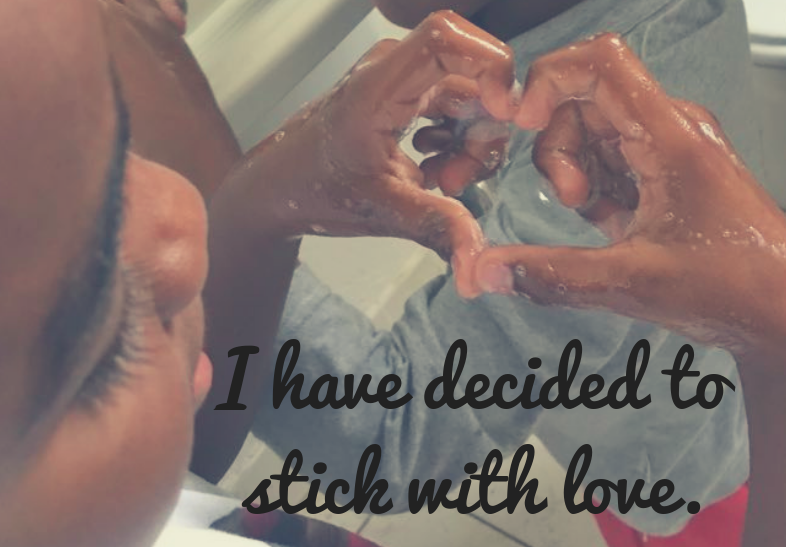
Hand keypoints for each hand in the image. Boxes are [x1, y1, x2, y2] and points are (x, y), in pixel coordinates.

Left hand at [222, 11, 515, 296]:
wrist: (280, 189)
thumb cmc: (315, 189)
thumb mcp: (383, 211)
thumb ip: (437, 227)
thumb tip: (476, 267)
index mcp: (379, 87)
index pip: (448, 38)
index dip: (490, 66)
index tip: (503, 114)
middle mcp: (393, 71)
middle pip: (472, 75)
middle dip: (482, 131)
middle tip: (459, 179)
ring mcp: (401, 81)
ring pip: (468, 96)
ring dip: (469, 144)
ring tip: (441, 181)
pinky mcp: (406, 95)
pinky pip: (454, 108)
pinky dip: (456, 143)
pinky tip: (432, 172)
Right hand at [471, 35, 785, 357]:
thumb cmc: (733, 291)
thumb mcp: (631, 284)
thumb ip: (552, 275)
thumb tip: (486, 271)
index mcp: (672, 137)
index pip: (601, 63)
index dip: (549, 78)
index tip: (522, 123)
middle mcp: (674, 132)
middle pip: (587, 101)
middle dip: (559, 148)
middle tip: (571, 202)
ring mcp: (673, 155)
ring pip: (597, 134)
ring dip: (576, 173)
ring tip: (597, 221)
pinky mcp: (671, 180)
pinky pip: (616, 164)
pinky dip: (598, 191)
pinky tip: (614, 230)